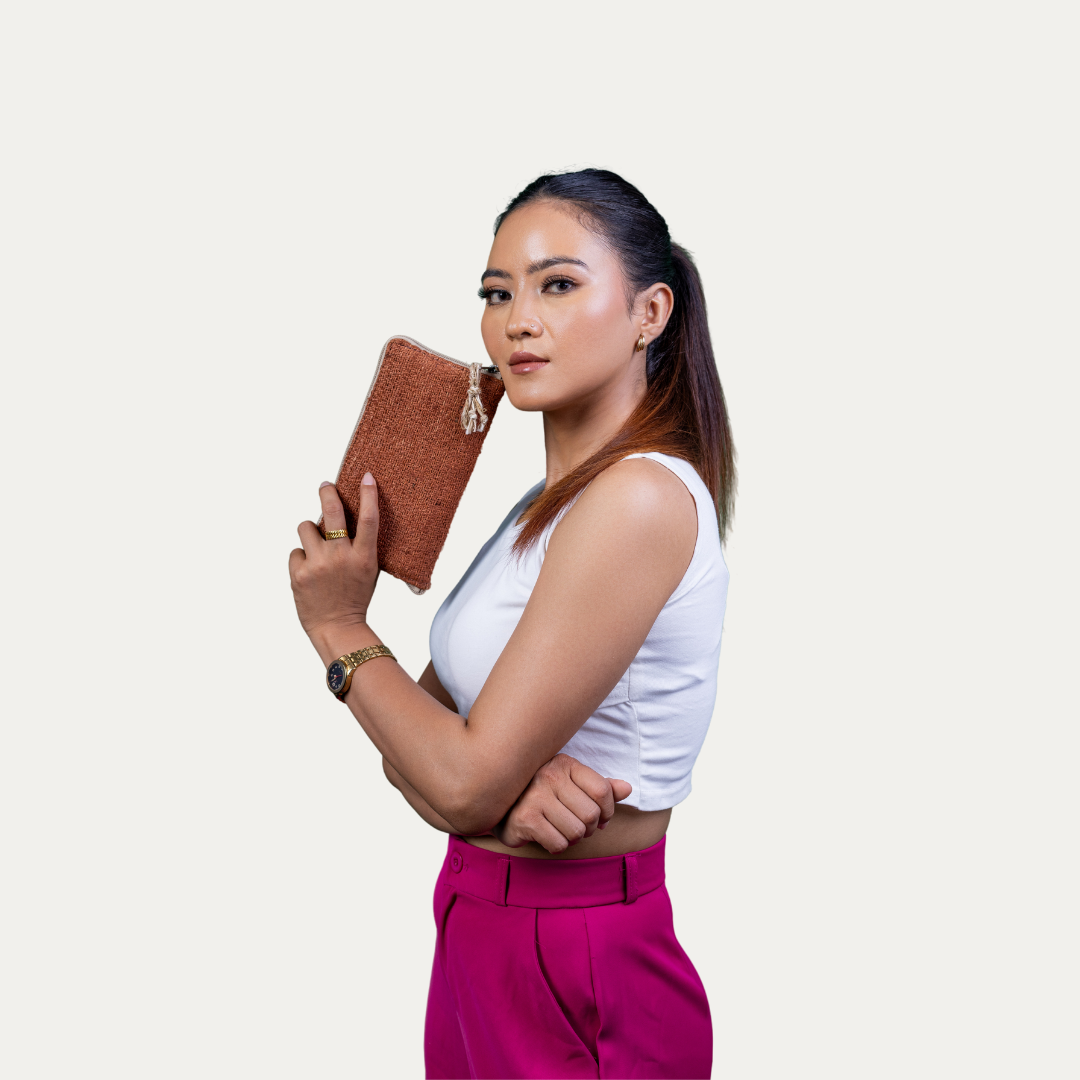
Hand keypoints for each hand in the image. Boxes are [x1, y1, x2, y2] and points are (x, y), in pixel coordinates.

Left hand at [289, 476, 379, 652]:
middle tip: (325, 486)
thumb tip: (345, 519)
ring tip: (316, 548)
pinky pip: (296, 551)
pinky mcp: (298, 573)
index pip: (369, 519)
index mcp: (364, 557)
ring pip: (306, 527)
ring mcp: (318, 564)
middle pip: (333, 512)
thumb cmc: (354, 598)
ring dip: (310, 533)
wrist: (336, 627)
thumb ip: (360, 547)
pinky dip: (301, 558)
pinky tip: (309, 573)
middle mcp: (341, 557)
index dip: (368, 494)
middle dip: (327, 493)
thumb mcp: (368, 571)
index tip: (367, 477)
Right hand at [493, 753, 632, 853]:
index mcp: (564, 763)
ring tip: (559, 829)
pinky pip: (558, 843)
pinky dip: (556, 845)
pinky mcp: (525, 818)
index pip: (603, 790)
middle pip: (591, 815)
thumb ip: (599, 788)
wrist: (498, 806)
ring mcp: (535, 796)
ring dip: (572, 838)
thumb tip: (628, 789)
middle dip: (589, 828)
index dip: (608, 810)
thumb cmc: (541, 796)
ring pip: (576, 832)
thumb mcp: (571, 786)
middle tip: (577, 826)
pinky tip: (544, 834)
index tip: (600, 818)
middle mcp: (549, 775)